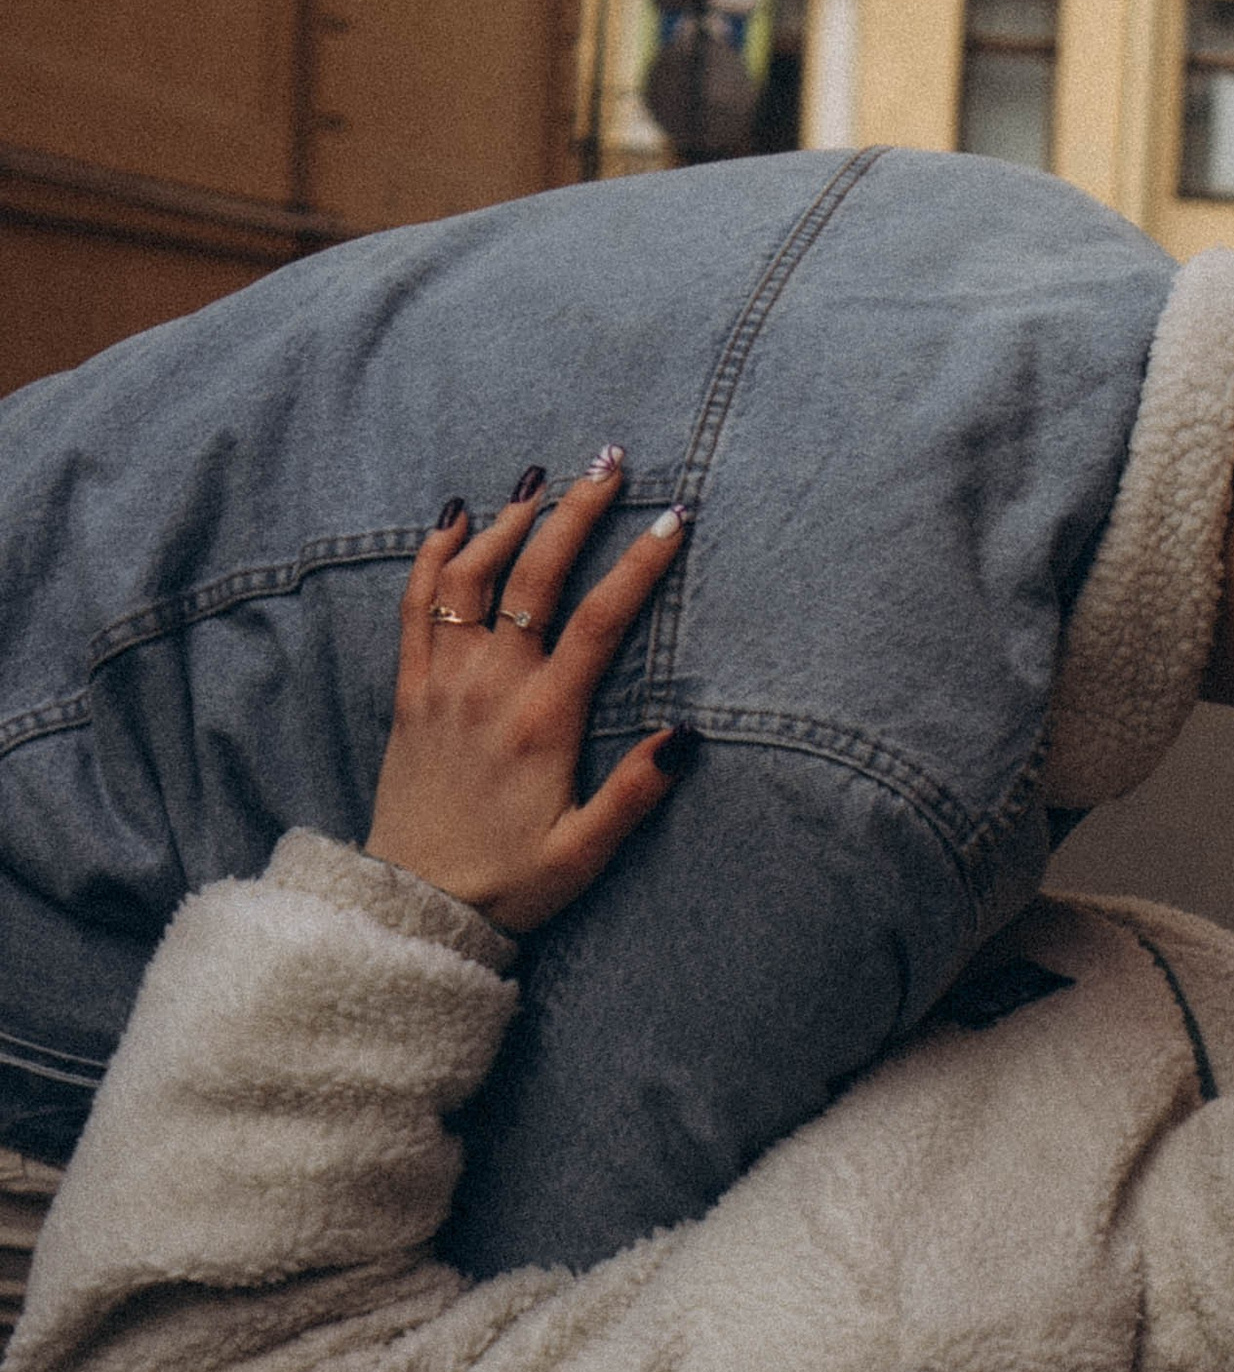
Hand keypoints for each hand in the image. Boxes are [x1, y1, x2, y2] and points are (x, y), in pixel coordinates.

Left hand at [368, 458, 694, 933]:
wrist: (413, 906)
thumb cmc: (509, 883)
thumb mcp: (586, 852)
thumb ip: (636, 792)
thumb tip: (685, 735)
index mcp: (543, 722)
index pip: (601, 622)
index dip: (641, 564)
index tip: (675, 519)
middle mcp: (490, 688)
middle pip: (534, 577)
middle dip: (576, 513)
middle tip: (610, 466)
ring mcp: (443, 684)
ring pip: (471, 577)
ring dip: (507, 520)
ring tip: (541, 478)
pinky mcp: (409, 692)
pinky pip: (416, 607)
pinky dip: (434, 556)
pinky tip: (455, 519)